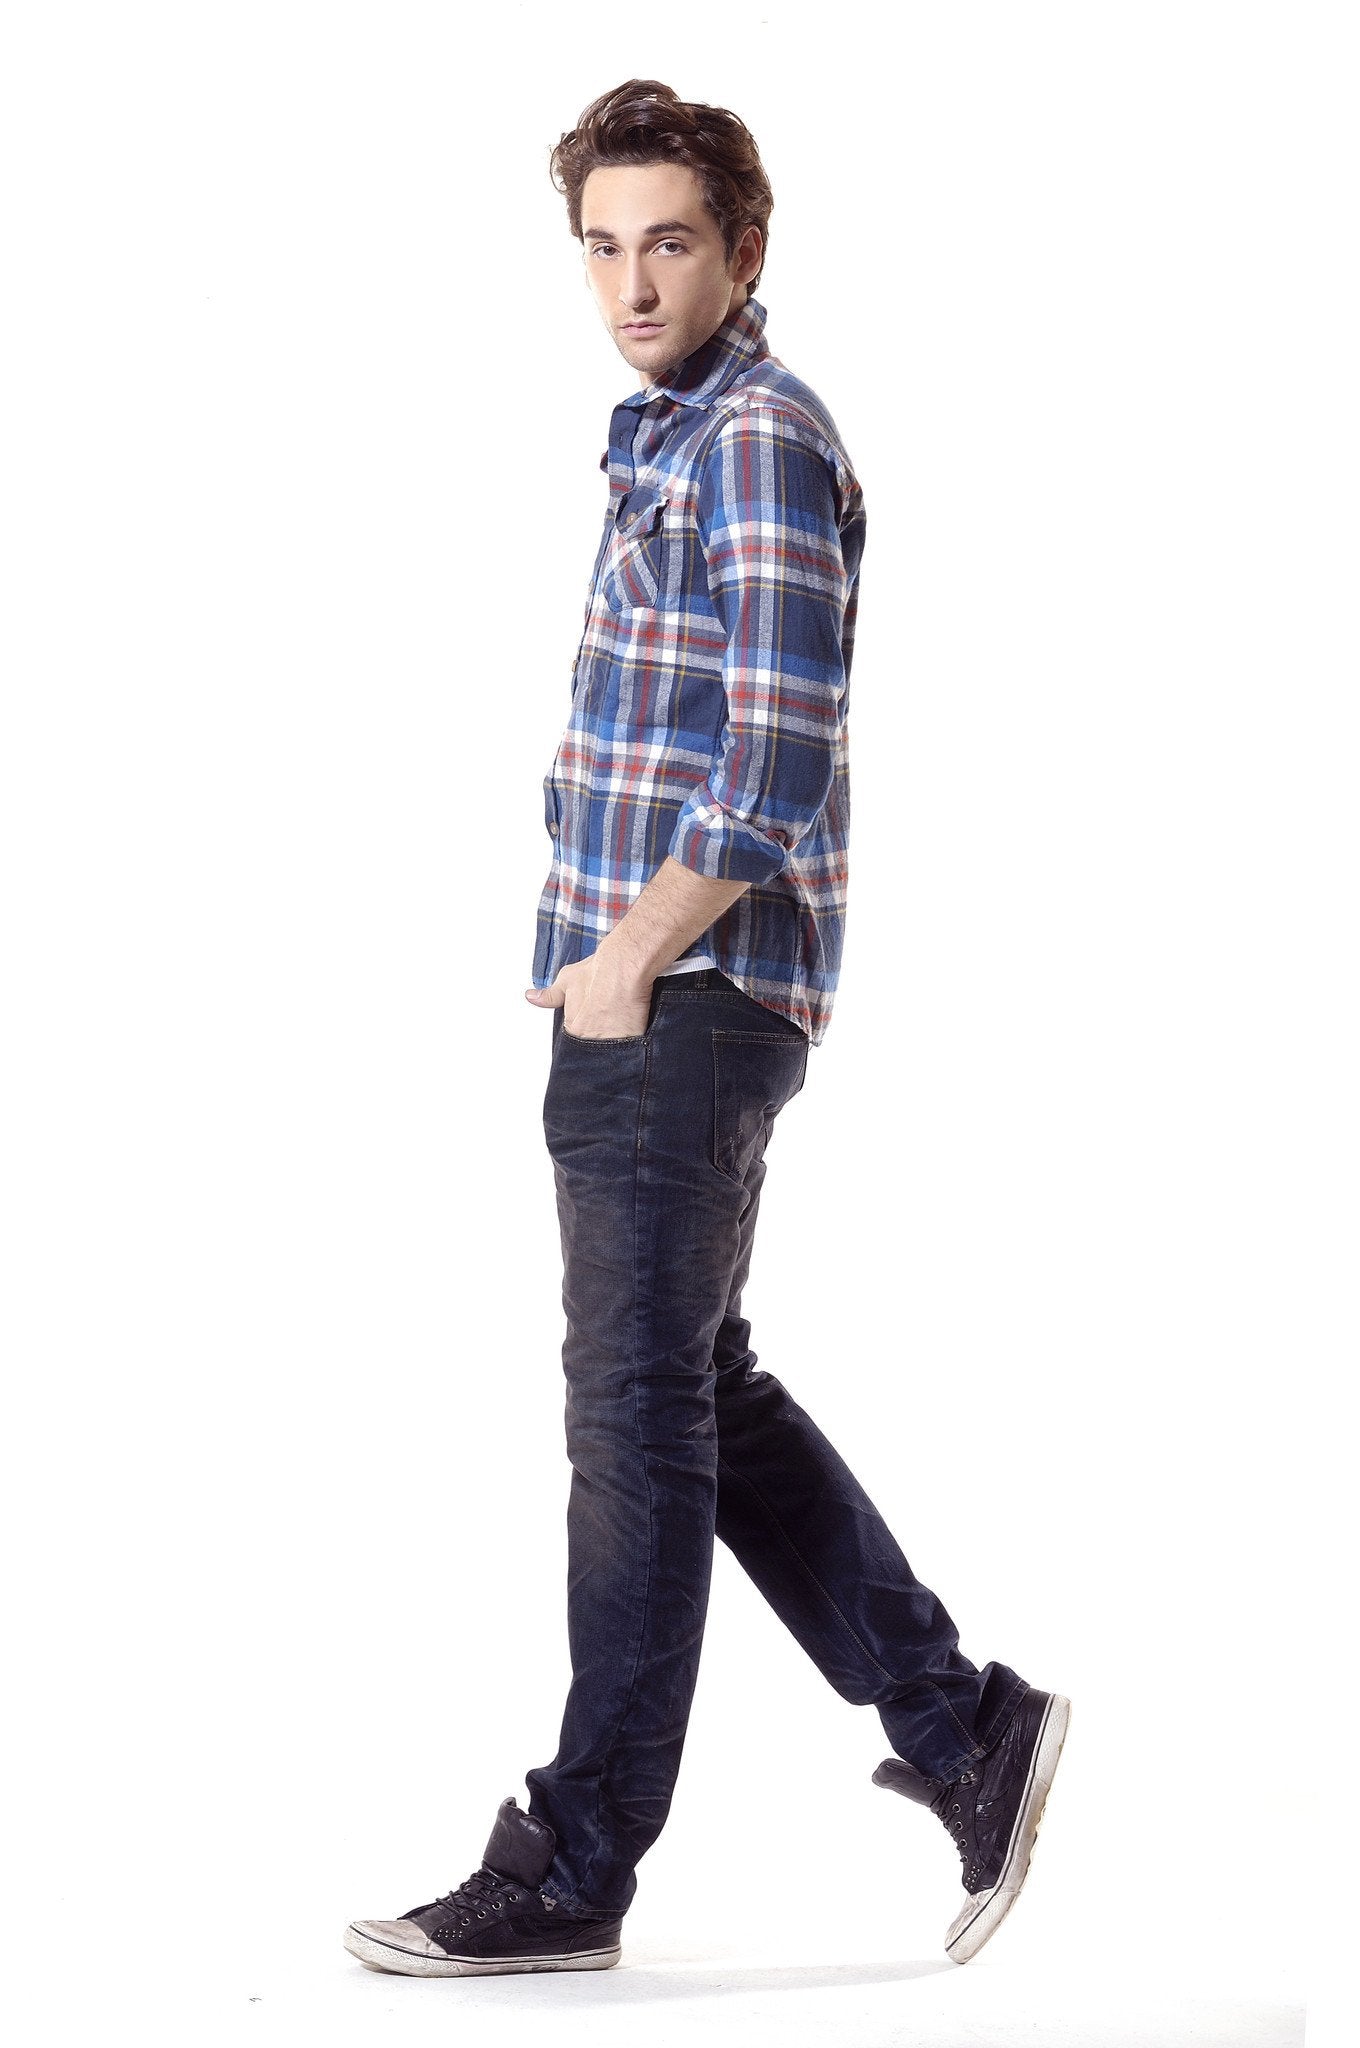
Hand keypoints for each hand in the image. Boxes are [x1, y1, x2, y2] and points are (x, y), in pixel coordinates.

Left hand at [524, 952, 653, 1038]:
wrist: (622, 967)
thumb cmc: (596, 972)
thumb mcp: (567, 980)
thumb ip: (550, 995)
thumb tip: (531, 997)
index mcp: (573, 1027)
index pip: (577, 1038)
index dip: (587, 1030)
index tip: (595, 1022)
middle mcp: (588, 1038)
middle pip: (594, 1046)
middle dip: (601, 1039)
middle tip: (610, 1021)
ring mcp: (610, 1043)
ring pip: (612, 1051)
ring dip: (617, 1044)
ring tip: (623, 1026)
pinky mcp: (631, 1041)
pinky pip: (631, 1049)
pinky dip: (633, 1044)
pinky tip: (635, 1032)